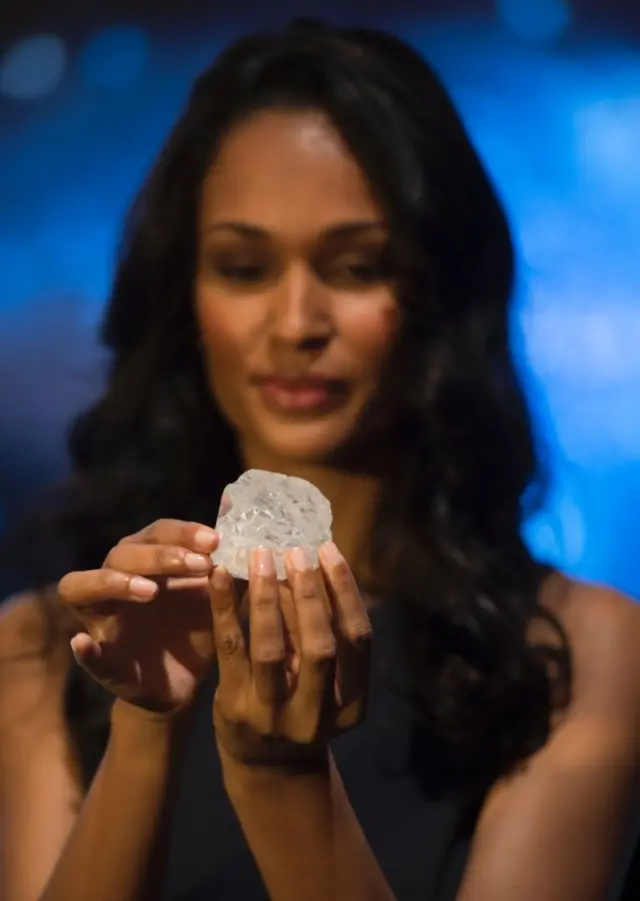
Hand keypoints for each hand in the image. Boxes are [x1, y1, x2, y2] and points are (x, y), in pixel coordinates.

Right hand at [57, 519, 218, 715]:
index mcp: (146, 560)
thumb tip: (253, 528)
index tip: (216, 541)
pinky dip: (84, 648)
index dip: (184, 533)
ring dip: (113, 582)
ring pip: (83, 586)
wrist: (187, 684)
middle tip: (199, 564)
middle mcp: (115, 580)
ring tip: (149, 590)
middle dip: (161, 555)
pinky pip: (85, 651)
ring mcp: (101, 618)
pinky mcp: (101, 657)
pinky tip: (83, 643)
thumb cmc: (198, 628)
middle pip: (123, 553)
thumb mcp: (218, 596)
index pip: (157, 533)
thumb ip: (231, 565)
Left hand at [210, 543, 371, 766]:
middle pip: (320, 646)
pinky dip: (225, 607)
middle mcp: (316, 715)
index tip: (329, 551)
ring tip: (261, 556)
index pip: (357, 639)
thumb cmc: (304, 703)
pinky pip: (229, 648)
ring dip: (266, 597)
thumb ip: (326, 631)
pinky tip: (221, 574)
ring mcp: (272, 715)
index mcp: (352, 704)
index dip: (345, 592)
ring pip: (271, 649)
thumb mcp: (327, 680)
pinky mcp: (234, 707)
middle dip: (309, 594)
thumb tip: (315, 560)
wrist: (267, 765)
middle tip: (296, 550)